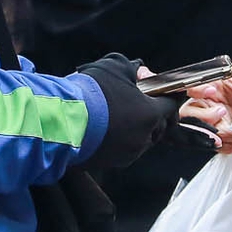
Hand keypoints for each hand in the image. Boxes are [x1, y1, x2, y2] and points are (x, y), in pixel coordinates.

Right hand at [79, 55, 182, 169]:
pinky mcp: (107, 164)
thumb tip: (135, 70)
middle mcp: (142, 138)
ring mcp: (125, 154)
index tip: (165, 95)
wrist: (61, 121)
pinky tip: (104, 132)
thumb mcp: (114, 67)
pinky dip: (116, 143)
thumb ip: (130, 69)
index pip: (170, 107)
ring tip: (118, 119)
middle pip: (157, 128)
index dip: (167, 98)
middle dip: (152, 118)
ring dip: (133, 132)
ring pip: (138, 143)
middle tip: (140, 107)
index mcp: (150, 114)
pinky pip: (119, 153)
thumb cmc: (90, 93)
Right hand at [187, 70, 231, 147]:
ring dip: (218, 134)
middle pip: (191, 113)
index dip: (197, 91)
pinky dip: (227, 145)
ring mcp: (218, 120)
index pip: (194, 88)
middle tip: (220, 115)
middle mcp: (212, 103)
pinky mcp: (227, 134)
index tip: (210, 92)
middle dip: (203, 117)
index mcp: (216, 85)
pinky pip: (219, 144)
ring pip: (204, 132)